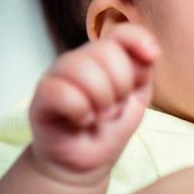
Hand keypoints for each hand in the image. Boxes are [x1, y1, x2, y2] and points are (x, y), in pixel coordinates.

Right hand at [28, 23, 158, 185]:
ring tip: (101, 116)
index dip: (139, 39)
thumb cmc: (111, 126)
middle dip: (121, 85)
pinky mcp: (40, 98)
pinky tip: (82, 121)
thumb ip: (143, 70)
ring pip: (83, 68)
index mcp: (105, 57)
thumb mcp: (138, 96)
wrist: (88, 160)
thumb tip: (149, 51)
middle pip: (106, 51)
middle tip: (116, 107)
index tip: (152, 56)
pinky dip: (81, 111)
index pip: (122, 33)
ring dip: (102, 100)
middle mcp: (80, 60)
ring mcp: (57, 76)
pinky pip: (63, 92)